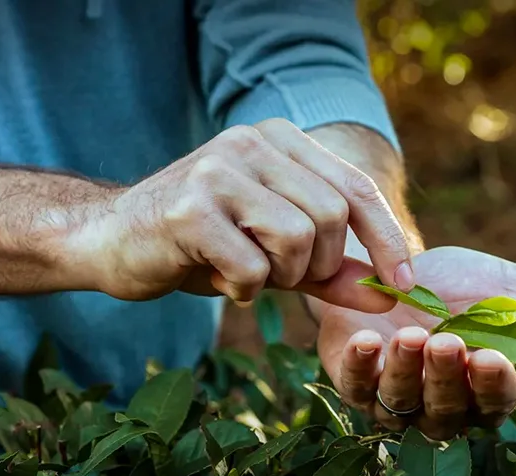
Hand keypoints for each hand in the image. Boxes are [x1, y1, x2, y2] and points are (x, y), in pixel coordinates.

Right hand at [88, 119, 414, 302]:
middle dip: (317, 265)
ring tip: (243, 273)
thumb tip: (389, 296)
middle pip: (330, 216)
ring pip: (296, 239)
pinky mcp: (189, 207)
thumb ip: (330, 271)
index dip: (387, 238)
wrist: (111, 241)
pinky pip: (250, 266)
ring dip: (277, 276)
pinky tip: (215, 278)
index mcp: (278, 140)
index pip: (355, 187)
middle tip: (281, 277)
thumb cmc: (199, 246)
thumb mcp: (275, 256)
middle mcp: (251, 141)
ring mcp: (217, 170)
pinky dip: (242, 288)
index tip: (404, 284)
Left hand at [316, 246, 515, 439]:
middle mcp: (439, 405)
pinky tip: (367, 340)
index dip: (494, 385)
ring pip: (400, 404)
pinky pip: (354, 386)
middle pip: (447, 409)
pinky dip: (359, 366)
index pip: (495, 402)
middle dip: (447, 377)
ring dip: (405, 372)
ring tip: (409, 335)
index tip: (492, 356)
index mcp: (483, 389)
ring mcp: (393, 397)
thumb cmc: (461, 284)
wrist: (393, 260)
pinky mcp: (353, 380)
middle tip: (448, 342)